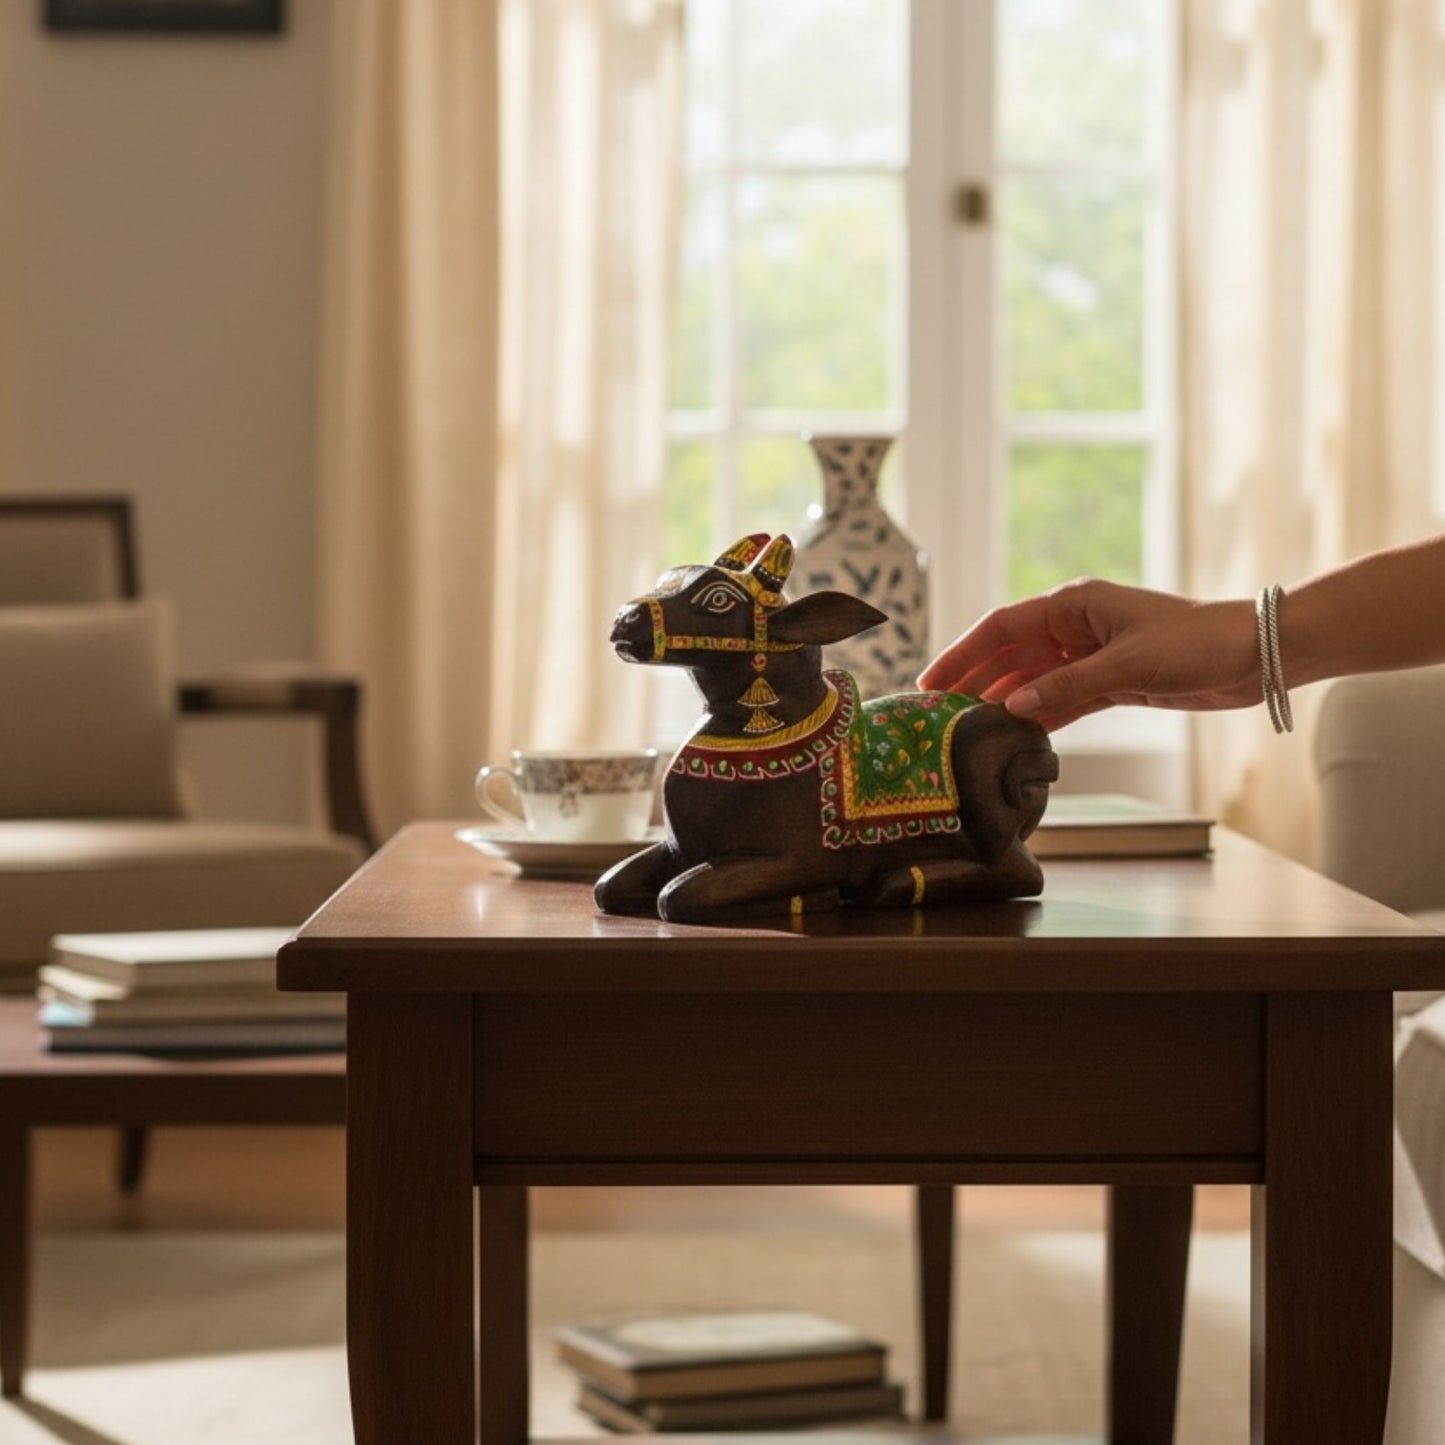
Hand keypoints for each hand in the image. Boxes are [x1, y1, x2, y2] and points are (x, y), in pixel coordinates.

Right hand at [918, 579, 1262, 730]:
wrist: (1256, 656)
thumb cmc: (1196, 643)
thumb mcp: (1126, 666)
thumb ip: (1065, 687)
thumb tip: (1012, 707)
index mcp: (1074, 605)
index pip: (1002, 627)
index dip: (964, 652)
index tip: (933, 680)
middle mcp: (1077, 627)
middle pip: (1011, 655)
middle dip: (975, 680)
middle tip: (939, 712)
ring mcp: (1093, 655)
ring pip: (1034, 680)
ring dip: (1004, 701)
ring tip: (969, 728)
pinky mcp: (1113, 682)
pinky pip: (1062, 699)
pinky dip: (1040, 716)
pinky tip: (1015, 733)